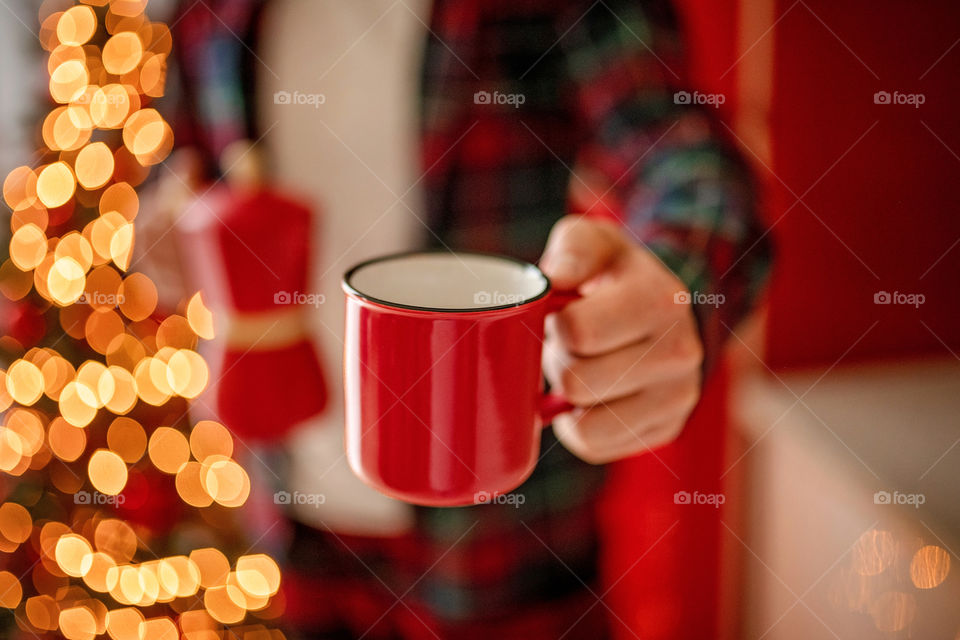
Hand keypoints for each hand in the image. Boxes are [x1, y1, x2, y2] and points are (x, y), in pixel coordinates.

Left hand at [539, 216, 702, 463]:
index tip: (563, 314)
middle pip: (575, 381)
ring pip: (584, 425)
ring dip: (567, 400)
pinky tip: (591, 396)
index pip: (576, 333)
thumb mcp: (595, 242)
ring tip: (582, 368)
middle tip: (570, 346)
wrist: (661, 309)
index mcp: (660, 301)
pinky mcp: (665, 429)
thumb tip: (554, 279)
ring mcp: (677, 397)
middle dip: (558, 361)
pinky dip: (578, 426)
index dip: (554, 326)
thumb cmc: (613, 276)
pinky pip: (594, 446)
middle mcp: (679, 352)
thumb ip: (572, 248)